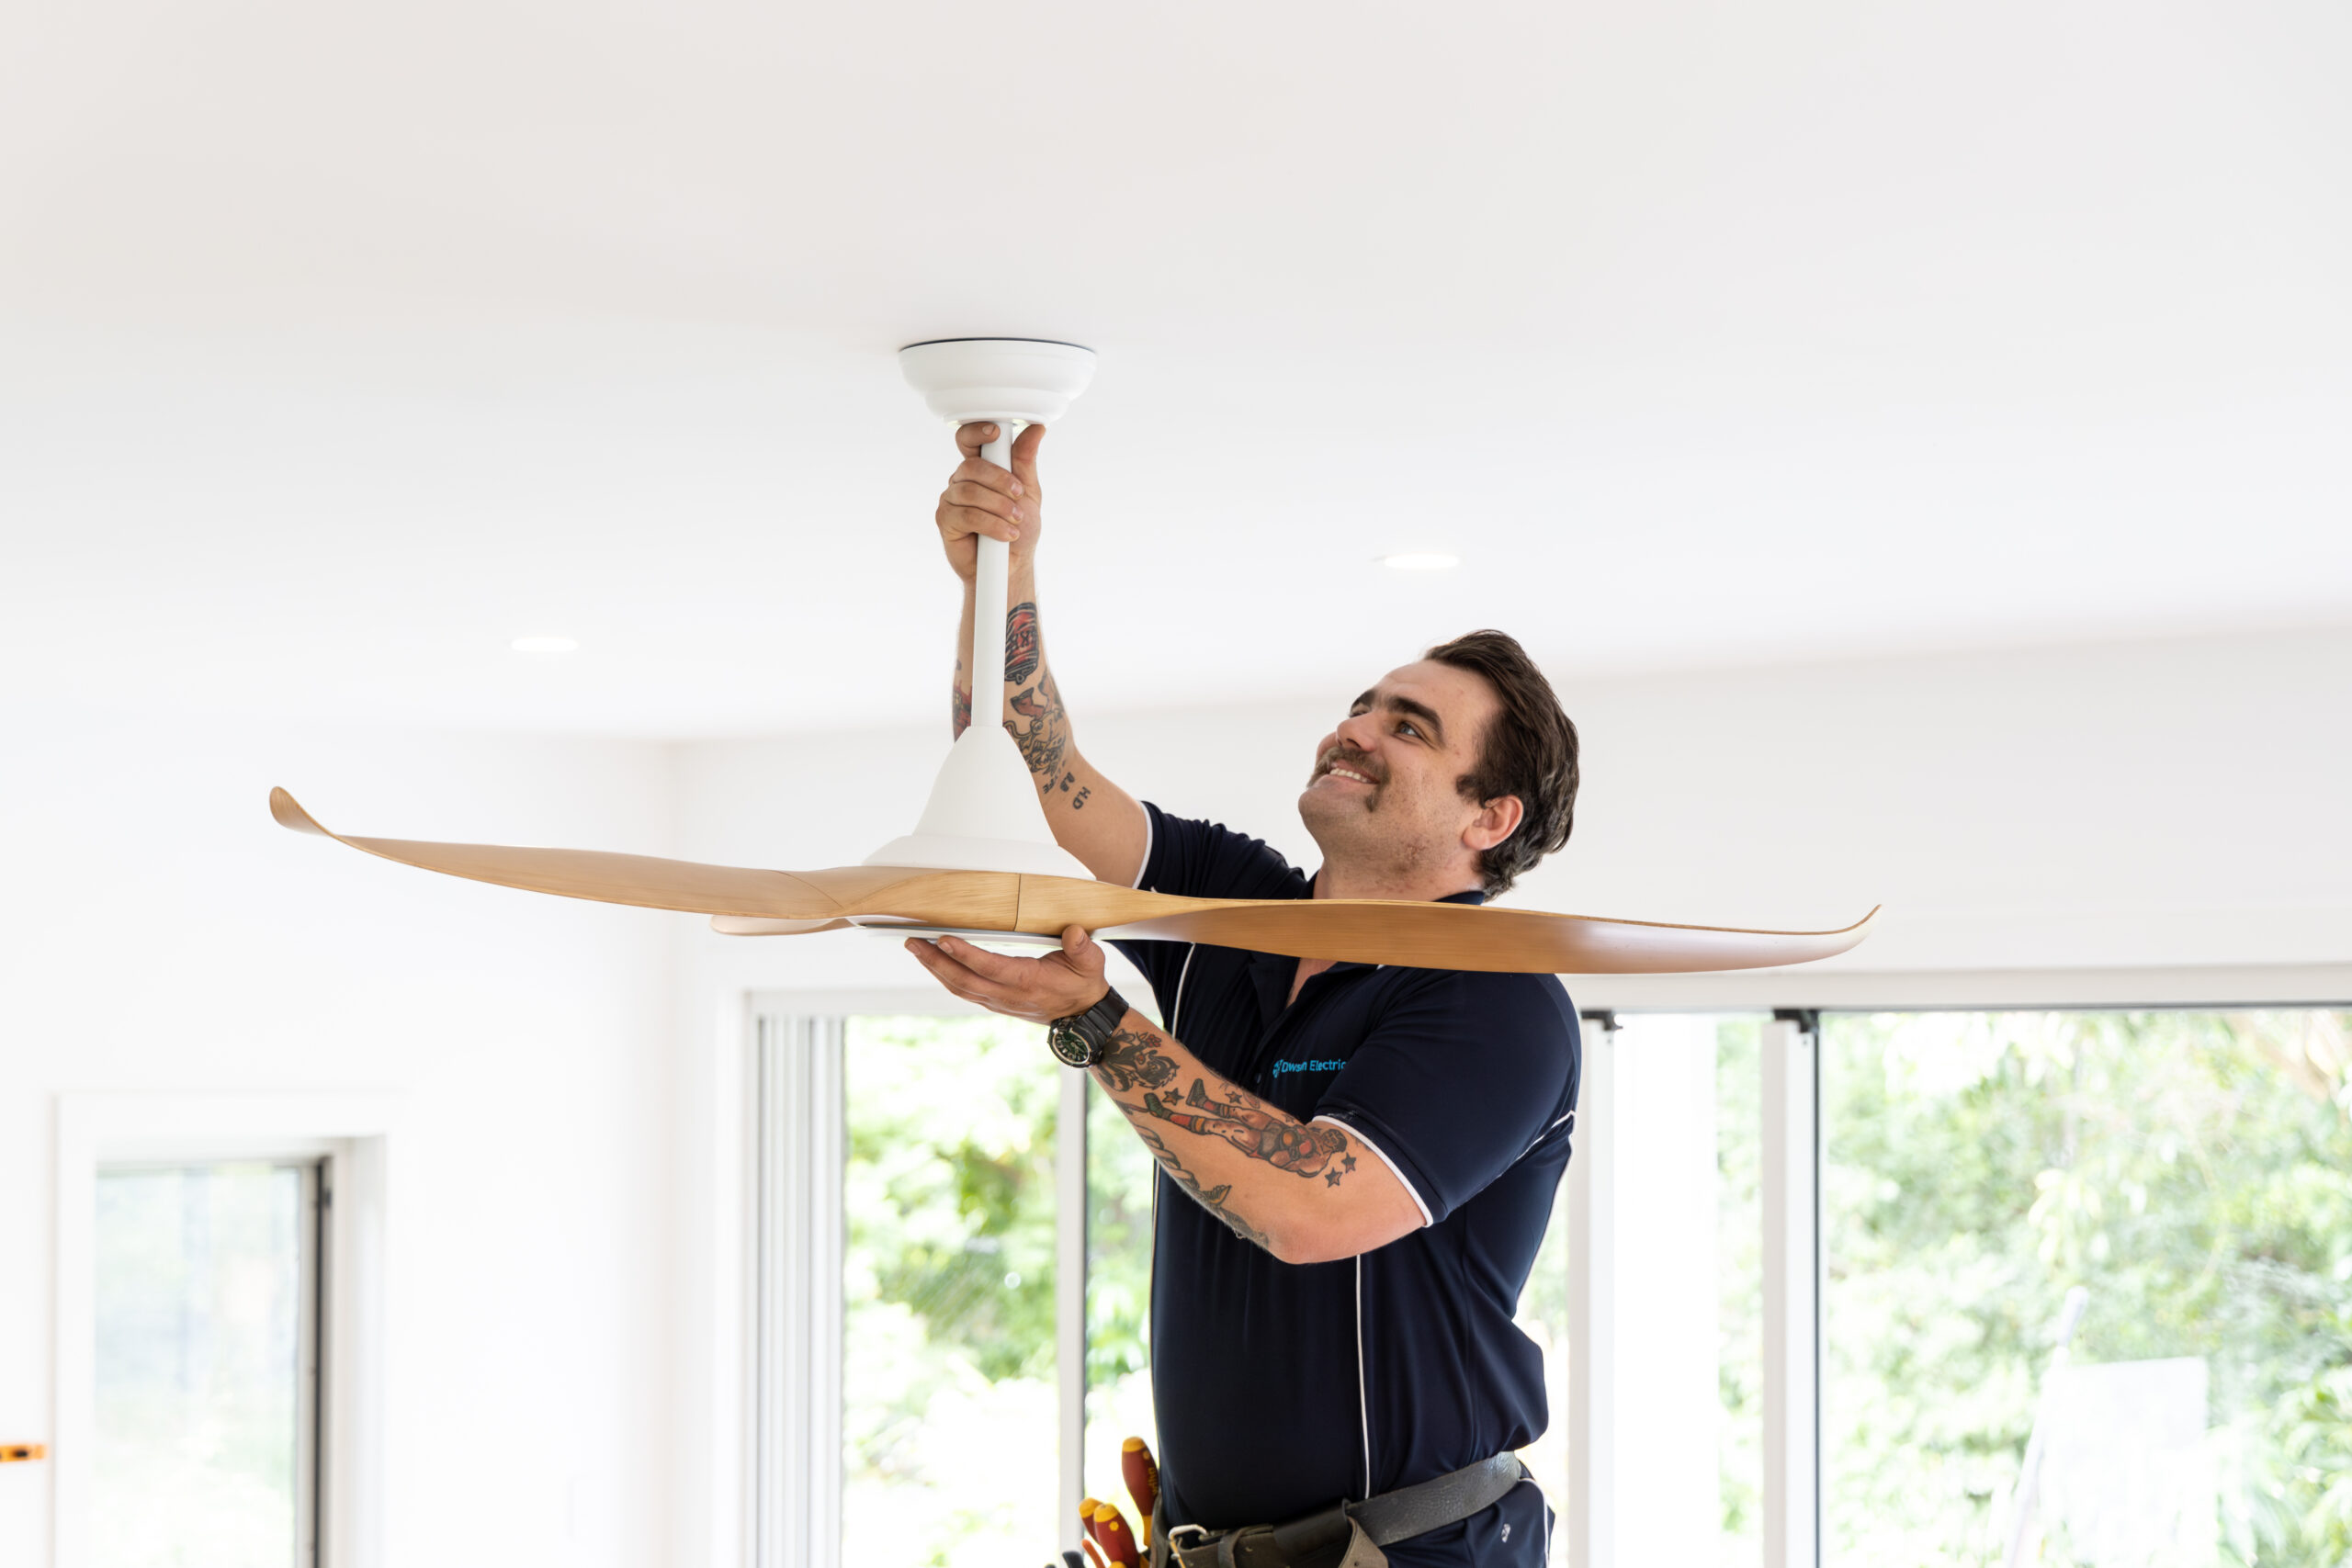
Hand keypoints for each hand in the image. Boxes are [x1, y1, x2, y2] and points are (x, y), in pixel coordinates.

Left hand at [903, 924, 1108, 1023]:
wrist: (1082, 1017)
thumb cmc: (1083, 984)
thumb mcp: (1090, 963)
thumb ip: (1082, 947)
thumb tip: (1074, 932)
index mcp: (1027, 982)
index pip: (989, 967)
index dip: (965, 954)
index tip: (944, 939)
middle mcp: (1007, 995)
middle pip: (963, 980)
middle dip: (935, 961)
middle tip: (913, 942)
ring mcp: (998, 1001)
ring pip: (959, 987)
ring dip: (934, 968)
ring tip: (916, 948)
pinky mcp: (994, 1002)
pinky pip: (964, 990)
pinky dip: (945, 976)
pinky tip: (934, 962)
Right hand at [935, 422, 1044, 583]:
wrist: (1011, 567)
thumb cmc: (1018, 529)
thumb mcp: (1028, 493)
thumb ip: (1025, 462)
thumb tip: (1036, 430)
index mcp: (980, 468)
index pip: (969, 440)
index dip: (977, 432)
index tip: (996, 433)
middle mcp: (961, 480)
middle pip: (971, 466)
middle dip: (1000, 480)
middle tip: (1019, 495)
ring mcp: (950, 500)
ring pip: (969, 491)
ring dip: (999, 506)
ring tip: (1015, 520)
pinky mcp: (945, 521)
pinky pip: (966, 515)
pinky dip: (991, 524)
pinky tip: (1006, 534)